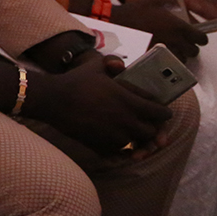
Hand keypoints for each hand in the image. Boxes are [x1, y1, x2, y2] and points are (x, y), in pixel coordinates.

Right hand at [25, 54, 172, 155]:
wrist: (53, 100)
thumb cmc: (75, 81)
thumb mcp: (95, 65)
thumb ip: (112, 63)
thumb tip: (121, 65)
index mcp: (130, 101)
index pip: (160, 112)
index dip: (163, 113)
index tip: (162, 112)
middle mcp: (126, 120)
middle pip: (151, 131)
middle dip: (152, 128)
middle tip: (148, 124)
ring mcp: (114, 135)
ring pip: (136, 144)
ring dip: (137, 140)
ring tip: (134, 136)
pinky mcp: (101, 145)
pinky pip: (119, 152)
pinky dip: (122, 150)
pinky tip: (118, 143)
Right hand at [112, 0, 206, 59]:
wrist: (116, 24)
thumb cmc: (135, 11)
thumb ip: (170, 1)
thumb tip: (178, 5)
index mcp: (178, 26)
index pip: (201, 39)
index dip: (200, 38)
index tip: (195, 37)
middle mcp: (175, 40)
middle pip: (194, 52)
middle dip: (190, 48)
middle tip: (183, 44)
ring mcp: (165, 51)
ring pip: (182, 59)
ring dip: (180, 55)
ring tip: (173, 50)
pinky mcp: (155, 58)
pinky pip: (167, 63)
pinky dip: (168, 60)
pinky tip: (162, 54)